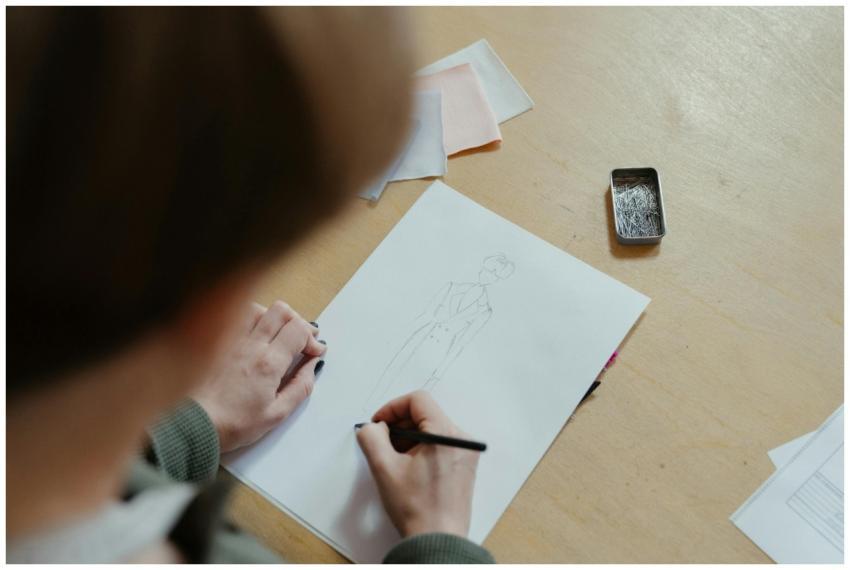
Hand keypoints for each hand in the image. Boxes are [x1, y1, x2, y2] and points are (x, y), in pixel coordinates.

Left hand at [194, 300, 326, 451]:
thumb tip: (313, 365)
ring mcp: (232, 340)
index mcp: (269, 363)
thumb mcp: (277, 414)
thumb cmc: (233, 424)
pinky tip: (255, 333)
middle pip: (282, 311)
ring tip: (278, 335)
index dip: (313, 338)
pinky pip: (237, 317)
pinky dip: (252, 318)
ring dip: (274, 318)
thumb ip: (300, 386)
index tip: (315, 351)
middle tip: (302, 339)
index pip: (299, 330)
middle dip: (298, 322)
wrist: (195, 424)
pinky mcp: (217, 342)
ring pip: (260, 309)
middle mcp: (251, 345)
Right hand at [356, 391, 478, 537]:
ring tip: (394, 459)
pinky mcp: (465, 465)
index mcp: (446, 434)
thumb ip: (372, 438)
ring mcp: (466, 453)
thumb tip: (371, 427)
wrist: (437, 541)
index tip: (378, 423)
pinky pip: (441, 444)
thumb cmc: (416, 509)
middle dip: (399, 425)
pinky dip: (421, 448)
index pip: (418, 400)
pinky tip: (408, 468)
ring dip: (409, 437)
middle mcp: (462, 439)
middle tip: (382, 443)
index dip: (392, 408)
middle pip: (425, 413)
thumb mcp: (384, 468)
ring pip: (432, 429)